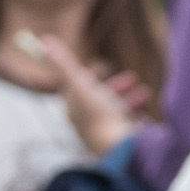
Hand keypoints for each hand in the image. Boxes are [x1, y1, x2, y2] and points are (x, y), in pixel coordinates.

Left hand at [35, 35, 144, 156]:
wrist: (120, 149)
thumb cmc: (100, 116)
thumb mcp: (81, 84)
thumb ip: (64, 64)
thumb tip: (44, 41)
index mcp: (76, 111)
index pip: (79, 91)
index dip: (89, 76)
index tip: (102, 67)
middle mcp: (88, 124)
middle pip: (100, 102)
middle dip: (116, 88)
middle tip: (132, 78)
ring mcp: (105, 134)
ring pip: (117, 114)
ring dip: (130, 100)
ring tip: (145, 94)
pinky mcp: (121, 144)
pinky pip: (129, 128)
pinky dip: (137, 118)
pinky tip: (144, 115)